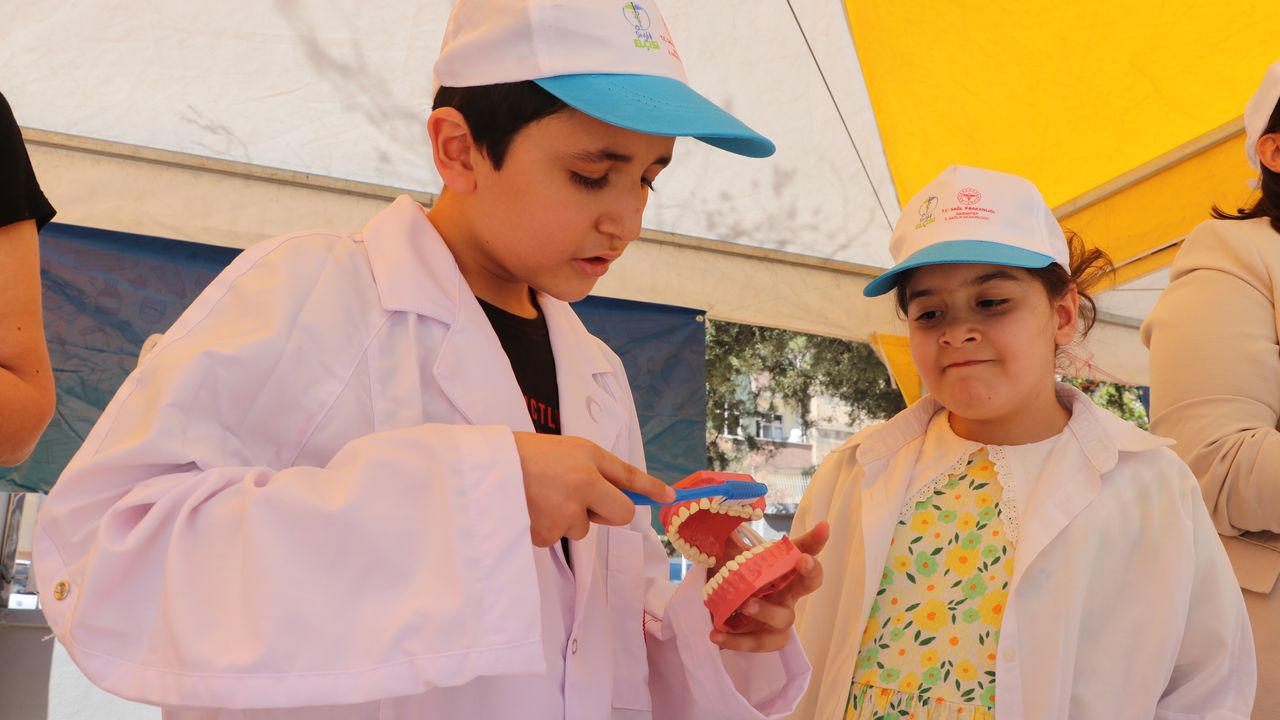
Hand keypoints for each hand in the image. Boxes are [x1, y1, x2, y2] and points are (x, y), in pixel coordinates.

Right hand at [513, 432, 673, 546]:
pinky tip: (531, 509)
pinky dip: (546, 527)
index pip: (628, 485)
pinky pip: (556, 537)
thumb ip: (606, 470)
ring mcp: (562, 516)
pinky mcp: (544, 535)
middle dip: (605, 512)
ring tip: (543, 496)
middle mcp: (581, 490)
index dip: (646, 491)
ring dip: (568, 517)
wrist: (485, 469)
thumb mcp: (572, 450)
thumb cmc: (530, 455)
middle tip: (581, 497)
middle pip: (616, 516)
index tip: (668, 496)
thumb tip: (643, 493)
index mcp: (587, 464)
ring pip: (581, 528)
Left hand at [709, 521, 829, 651]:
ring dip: (766, 610)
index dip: (816, 541)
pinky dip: (737, 641)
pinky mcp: (767, 639)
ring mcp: (779, 618)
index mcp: (784, 570)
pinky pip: (758, 643)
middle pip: (809, 583)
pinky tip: (716, 634)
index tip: (823, 527)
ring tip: (745, 604)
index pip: (805, 550)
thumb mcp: (734, 559)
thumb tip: (720, 516)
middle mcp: (788, 593)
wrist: (724, 613)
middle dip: (811, 572)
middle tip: (804, 560)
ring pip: (783, 617)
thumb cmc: (739, 581)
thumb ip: (730, 539)